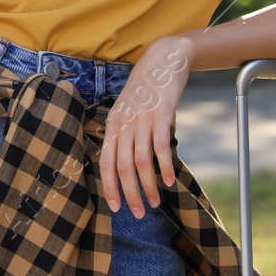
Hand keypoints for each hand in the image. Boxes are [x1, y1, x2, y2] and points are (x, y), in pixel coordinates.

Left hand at [100, 37, 190, 219]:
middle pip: (123, 166)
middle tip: (139, 213)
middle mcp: (123, 123)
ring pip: (140, 161)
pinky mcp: (160, 115)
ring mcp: (141, 119)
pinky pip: (160, 146)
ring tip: (155, 202)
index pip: (106, 162)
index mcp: (113, 124)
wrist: (162, 62)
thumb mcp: (128, 111)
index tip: (115, 207)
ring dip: (147, 185)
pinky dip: (164, 166)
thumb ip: (126, 134)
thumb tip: (127, 164)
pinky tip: (170, 182)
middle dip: (129, 193)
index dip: (109, 186)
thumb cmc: (146, 91)